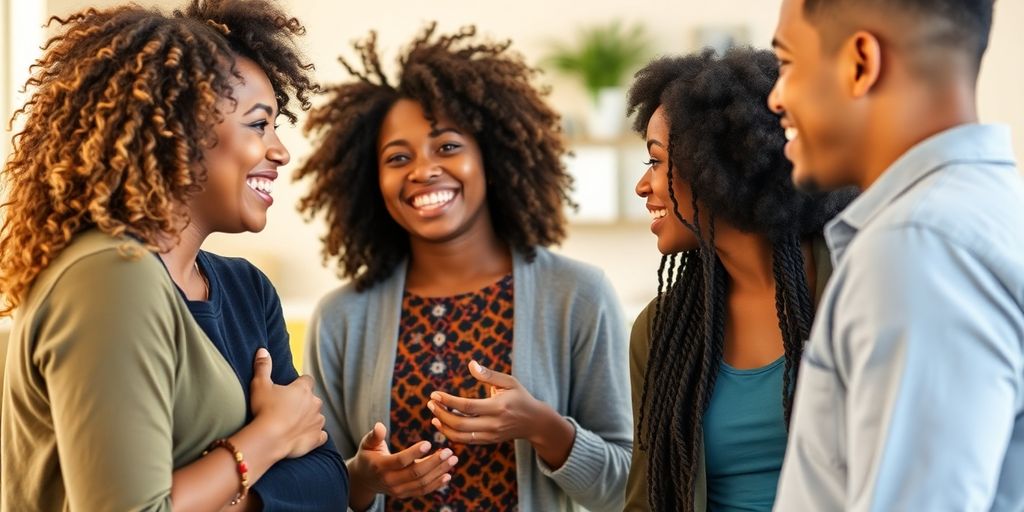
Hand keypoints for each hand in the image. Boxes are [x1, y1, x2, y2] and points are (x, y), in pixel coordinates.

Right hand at [248, 347, 327, 458]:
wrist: (269, 439)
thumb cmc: (264, 410)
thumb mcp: (260, 385)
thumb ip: (263, 367)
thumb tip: (263, 350)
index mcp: (303, 389)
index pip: (307, 380)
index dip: (300, 384)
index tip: (291, 389)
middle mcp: (315, 403)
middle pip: (313, 399)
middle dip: (305, 402)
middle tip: (289, 409)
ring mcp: (318, 421)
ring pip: (318, 416)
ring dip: (310, 418)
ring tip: (294, 424)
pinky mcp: (317, 437)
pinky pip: (322, 435)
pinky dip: (315, 435)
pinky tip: (305, 436)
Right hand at [347, 422, 457, 509]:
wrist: (363, 480)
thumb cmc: (368, 456)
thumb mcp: (367, 444)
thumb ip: (374, 435)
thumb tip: (379, 425)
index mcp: (380, 466)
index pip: (400, 461)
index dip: (414, 452)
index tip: (429, 443)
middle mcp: (390, 481)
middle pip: (416, 473)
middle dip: (434, 462)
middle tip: (449, 451)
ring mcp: (398, 490)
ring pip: (422, 483)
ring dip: (439, 472)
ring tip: (453, 460)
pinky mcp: (404, 494)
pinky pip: (423, 491)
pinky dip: (436, 484)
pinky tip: (448, 475)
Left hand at [428, 360, 575, 468]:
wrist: (534, 422)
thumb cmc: (520, 397)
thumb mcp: (509, 381)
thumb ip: (489, 374)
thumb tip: (470, 364)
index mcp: (498, 407)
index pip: (467, 406)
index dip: (448, 401)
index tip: (434, 394)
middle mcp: (493, 424)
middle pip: (460, 423)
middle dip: (441, 414)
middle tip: (431, 403)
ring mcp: (490, 436)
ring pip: (460, 436)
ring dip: (443, 426)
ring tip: (434, 414)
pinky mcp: (488, 441)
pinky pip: (465, 441)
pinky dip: (451, 434)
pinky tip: (442, 424)